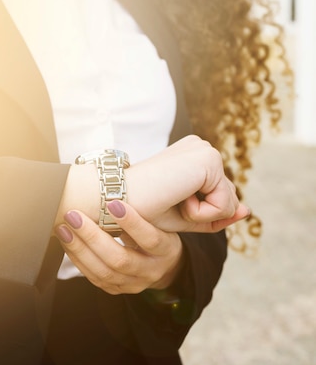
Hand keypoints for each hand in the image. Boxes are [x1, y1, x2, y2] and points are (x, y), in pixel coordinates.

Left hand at [54, 203, 184, 293]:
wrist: (162, 266)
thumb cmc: (157, 233)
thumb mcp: (159, 222)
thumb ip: (143, 211)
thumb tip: (113, 186)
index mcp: (166, 250)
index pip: (150, 239)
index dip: (132, 223)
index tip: (113, 203)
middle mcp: (151, 271)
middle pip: (120, 259)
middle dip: (93, 237)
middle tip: (74, 216)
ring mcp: (133, 284)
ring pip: (104, 272)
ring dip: (79, 249)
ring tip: (64, 229)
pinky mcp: (117, 289)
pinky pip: (95, 278)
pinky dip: (78, 259)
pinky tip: (67, 242)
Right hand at [126, 135, 248, 231]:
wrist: (116, 199)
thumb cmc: (143, 209)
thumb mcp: (185, 216)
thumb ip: (216, 214)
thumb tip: (248, 211)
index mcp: (192, 157)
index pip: (218, 196)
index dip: (198, 213)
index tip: (167, 200)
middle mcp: (201, 148)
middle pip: (227, 199)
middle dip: (200, 213)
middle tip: (166, 200)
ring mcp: (206, 151)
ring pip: (228, 202)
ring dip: (199, 214)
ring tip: (170, 198)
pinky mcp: (209, 159)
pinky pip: (224, 205)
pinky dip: (200, 213)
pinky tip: (177, 198)